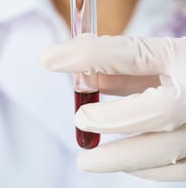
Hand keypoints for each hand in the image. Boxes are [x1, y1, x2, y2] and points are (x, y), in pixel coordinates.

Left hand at [41, 34, 185, 180]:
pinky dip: (147, 167)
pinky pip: (178, 169)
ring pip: (166, 151)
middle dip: (109, 120)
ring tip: (89, 159)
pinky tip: (127, 162)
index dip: (86, 55)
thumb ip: (124, 65)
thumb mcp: (161, 55)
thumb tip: (82, 75)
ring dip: (123, 156)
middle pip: (155, 112)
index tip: (50, 58)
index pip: (129, 54)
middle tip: (79, 120)